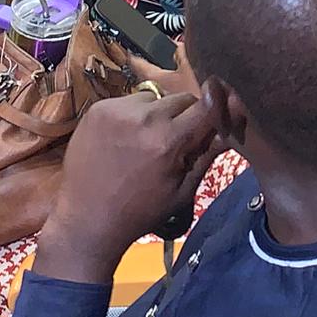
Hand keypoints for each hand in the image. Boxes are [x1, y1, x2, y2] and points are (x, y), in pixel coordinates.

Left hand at [35, 90, 224, 283]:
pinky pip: (128, 101)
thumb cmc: (140, 211)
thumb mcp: (182, 192)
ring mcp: (117, 110)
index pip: (206, 106)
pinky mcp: (97, 108)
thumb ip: (207, 156)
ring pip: (155, 97)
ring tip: (146, 139)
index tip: (218, 113)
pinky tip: (124, 138)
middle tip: (176, 140)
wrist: (87, 219)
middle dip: (186, 116)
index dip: (216, 108)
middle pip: (182, 99)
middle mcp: (144, 118)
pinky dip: (133, 114)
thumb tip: (229, 131)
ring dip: (158, 113)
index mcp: (169, 141)